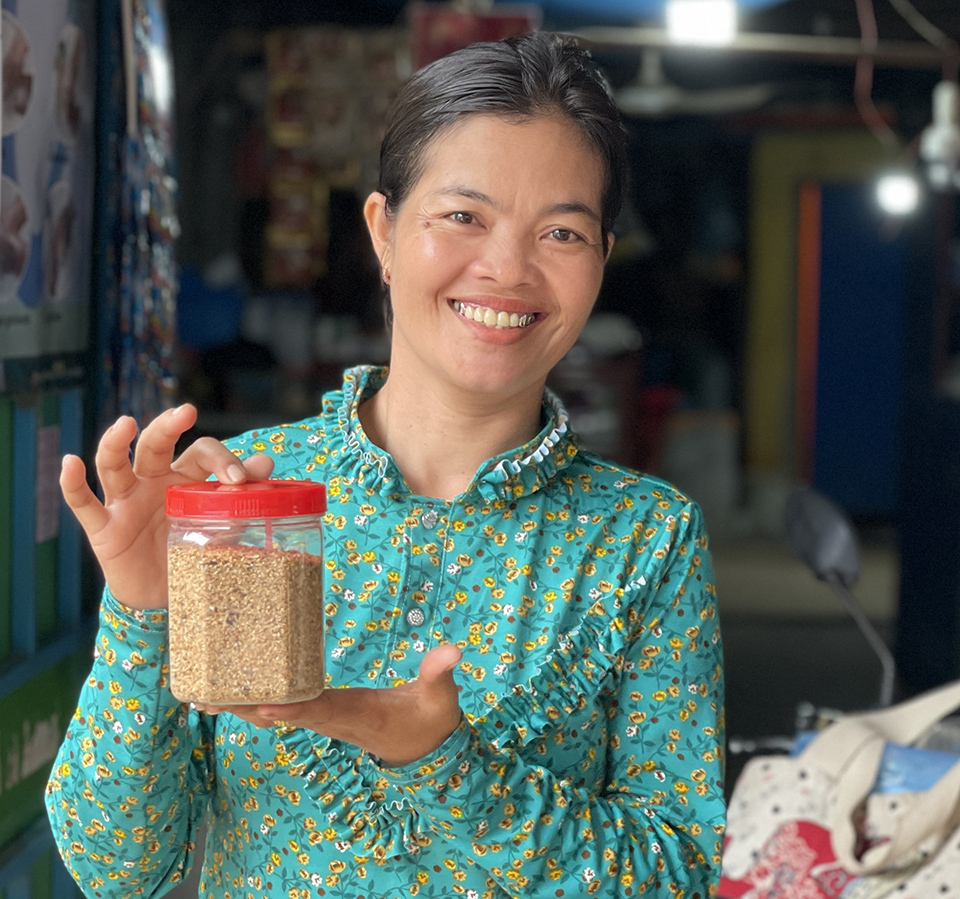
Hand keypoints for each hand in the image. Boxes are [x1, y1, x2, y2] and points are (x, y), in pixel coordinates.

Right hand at [60, 404, 273, 609]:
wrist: (165, 595)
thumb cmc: (193, 550)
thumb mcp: (220, 523)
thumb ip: (240, 495)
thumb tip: (266, 462)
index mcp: (186, 478)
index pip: (200, 452)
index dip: (220, 458)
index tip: (239, 478)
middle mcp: (153, 482)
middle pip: (155, 445)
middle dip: (168, 426)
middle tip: (186, 412)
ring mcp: (125, 502)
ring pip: (114, 465)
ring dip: (115, 443)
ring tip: (125, 424)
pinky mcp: (103, 528)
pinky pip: (82, 502)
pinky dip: (73, 483)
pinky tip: (71, 463)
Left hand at [202, 644, 463, 767]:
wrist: (424, 749)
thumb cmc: (431, 721)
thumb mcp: (441, 699)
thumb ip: (440, 673)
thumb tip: (452, 649)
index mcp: (358, 714)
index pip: (321, 711)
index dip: (292, 708)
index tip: (262, 705)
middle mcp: (334, 719)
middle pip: (284, 714)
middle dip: (247, 706)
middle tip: (207, 696)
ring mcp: (325, 718)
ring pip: (278, 714)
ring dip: (243, 705)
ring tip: (204, 693)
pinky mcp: (323, 712)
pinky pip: (285, 706)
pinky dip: (259, 699)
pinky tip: (237, 688)